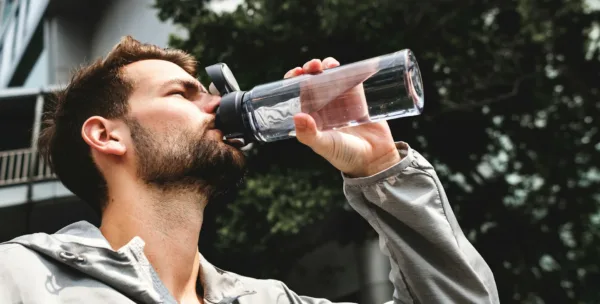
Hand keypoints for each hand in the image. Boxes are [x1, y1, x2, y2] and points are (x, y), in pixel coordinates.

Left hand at [285, 57, 400, 176]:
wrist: (374, 159)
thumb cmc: (345, 156)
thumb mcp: (325, 146)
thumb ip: (310, 135)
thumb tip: (297, 116)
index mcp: (312, 116)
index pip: (298, 93)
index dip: (294, 80)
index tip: (296, 73)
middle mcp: (324, 106)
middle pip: (314, 81)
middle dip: (311, 70)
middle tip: (314, 65)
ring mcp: (342, 101)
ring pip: (331, 77)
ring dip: (328, 67)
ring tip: (329, 64)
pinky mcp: (359, 98)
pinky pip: (352, 79)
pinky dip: (348, 70)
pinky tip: (346, 65)